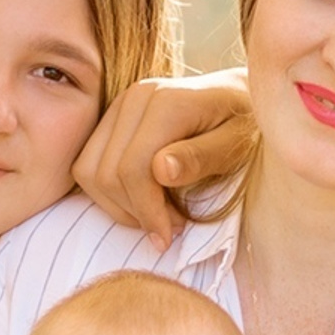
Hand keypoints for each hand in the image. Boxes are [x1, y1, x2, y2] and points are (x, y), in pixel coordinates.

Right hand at [73, 70, 256, 245]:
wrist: (238, 97)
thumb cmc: (245, 127)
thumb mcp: (236, 146)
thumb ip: (201, 157)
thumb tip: (161, 170)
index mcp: (167, 102)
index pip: (133, 168)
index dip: (147, 211)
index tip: (169, 237)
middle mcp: (136, 98)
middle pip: (106, 172)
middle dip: (134, 211)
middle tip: (171, 229)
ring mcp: (120, 105)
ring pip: (88, 169)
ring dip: (117, 204)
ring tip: (157, 216)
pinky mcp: (113, 117)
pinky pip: (88, 162)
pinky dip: (108, 191)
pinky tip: (143, 199)